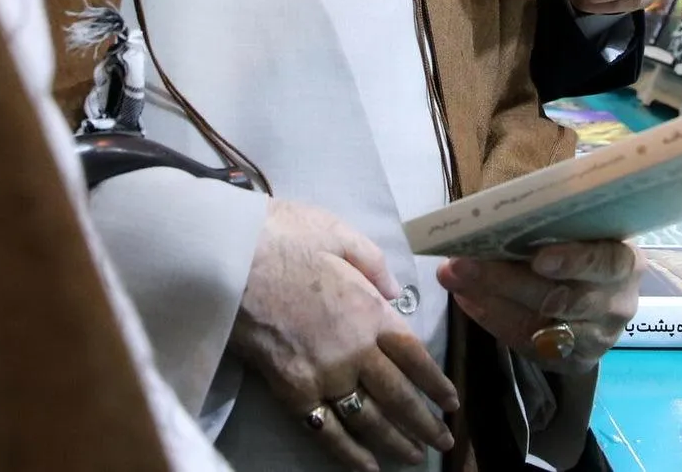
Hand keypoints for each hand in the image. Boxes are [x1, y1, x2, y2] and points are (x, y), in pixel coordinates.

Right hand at [229, 200, 457, 470]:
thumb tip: (392, 292)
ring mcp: (324, 377)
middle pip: (399, 397)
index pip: (416, 357)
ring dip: (397, 442)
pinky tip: (367, 467)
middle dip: (426, 423)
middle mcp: (355, 352)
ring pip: (370, 420)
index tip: (452, 402)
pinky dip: (349, 455)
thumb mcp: (340, 233)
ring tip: (416, 457)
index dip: (437, 383)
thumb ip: (373, 264)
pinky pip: (327, 431)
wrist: (229, 260)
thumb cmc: (283, 239)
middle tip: (446, 441)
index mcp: (370, 313)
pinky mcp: (292, 393)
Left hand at [437, 241, 639, 375]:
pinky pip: (528, 344)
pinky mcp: (573, 361)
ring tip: (454, 278)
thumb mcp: (581, 231)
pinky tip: (468, 300)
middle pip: (562, 298)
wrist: (602, 297)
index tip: (538, 258)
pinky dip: (494, 320)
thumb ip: (548, 224)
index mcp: (624, 262)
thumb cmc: (584, 247)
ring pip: (540, 325)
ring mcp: (597, 338)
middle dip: (506, 281)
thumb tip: (487, 213)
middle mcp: (616, 304)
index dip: (573, 261)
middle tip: (461, 263)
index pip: (605, 263)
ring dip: (491, 301)